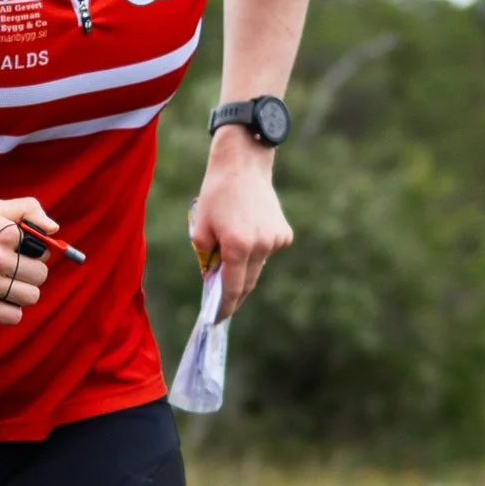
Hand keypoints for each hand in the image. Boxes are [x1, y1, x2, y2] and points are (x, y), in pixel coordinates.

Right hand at [0, 196, 61, 325]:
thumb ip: (26, 209)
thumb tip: (55, 229)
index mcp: (4, 233)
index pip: (44, 252)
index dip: (34, 252)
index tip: (20, 251)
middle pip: (40, 276)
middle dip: (30, 272)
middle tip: (12, 267)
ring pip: (30, 297)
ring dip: (21, 291)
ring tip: (4, 282)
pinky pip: (14, 317)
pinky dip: (10, 310)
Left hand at [190, 128, 292, 319]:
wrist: (243, 166)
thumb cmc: (216, 195)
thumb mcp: (201, 227)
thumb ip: (206, 256)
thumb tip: (214, 277)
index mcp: (238, 246)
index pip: (232, 289)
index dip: (224, 307)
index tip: (217, 319)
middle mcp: (261, 246)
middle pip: (247, 282)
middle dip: (234, 294)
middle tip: (221, 303)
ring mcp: (276, 241)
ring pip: (257, 267)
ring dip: (244, 268)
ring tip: (230, 256)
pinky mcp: (284, 234)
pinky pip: (266, 252)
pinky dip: (255, 251)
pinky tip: (247, 233)